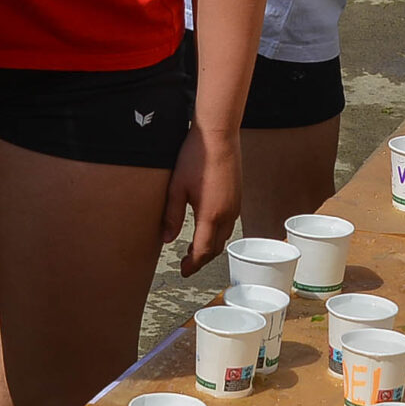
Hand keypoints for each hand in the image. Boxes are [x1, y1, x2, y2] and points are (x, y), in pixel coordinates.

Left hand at [163, 129, 239, 277]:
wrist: (219, 135)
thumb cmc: (196, 157)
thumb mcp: (176, 188)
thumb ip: (171, 216)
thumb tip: (166, 239)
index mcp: (211, 214)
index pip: (203, 251)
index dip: (193, 264)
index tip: (184, 271)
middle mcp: (228, 213)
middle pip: (216, 247)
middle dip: (202, 258)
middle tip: (188, 263)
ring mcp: (236, 204)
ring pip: (225, 236)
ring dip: (211, 246)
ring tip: (195, 248)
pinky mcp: (238, 195)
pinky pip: (230, 223)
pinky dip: (218, 233)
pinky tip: (207, 227)